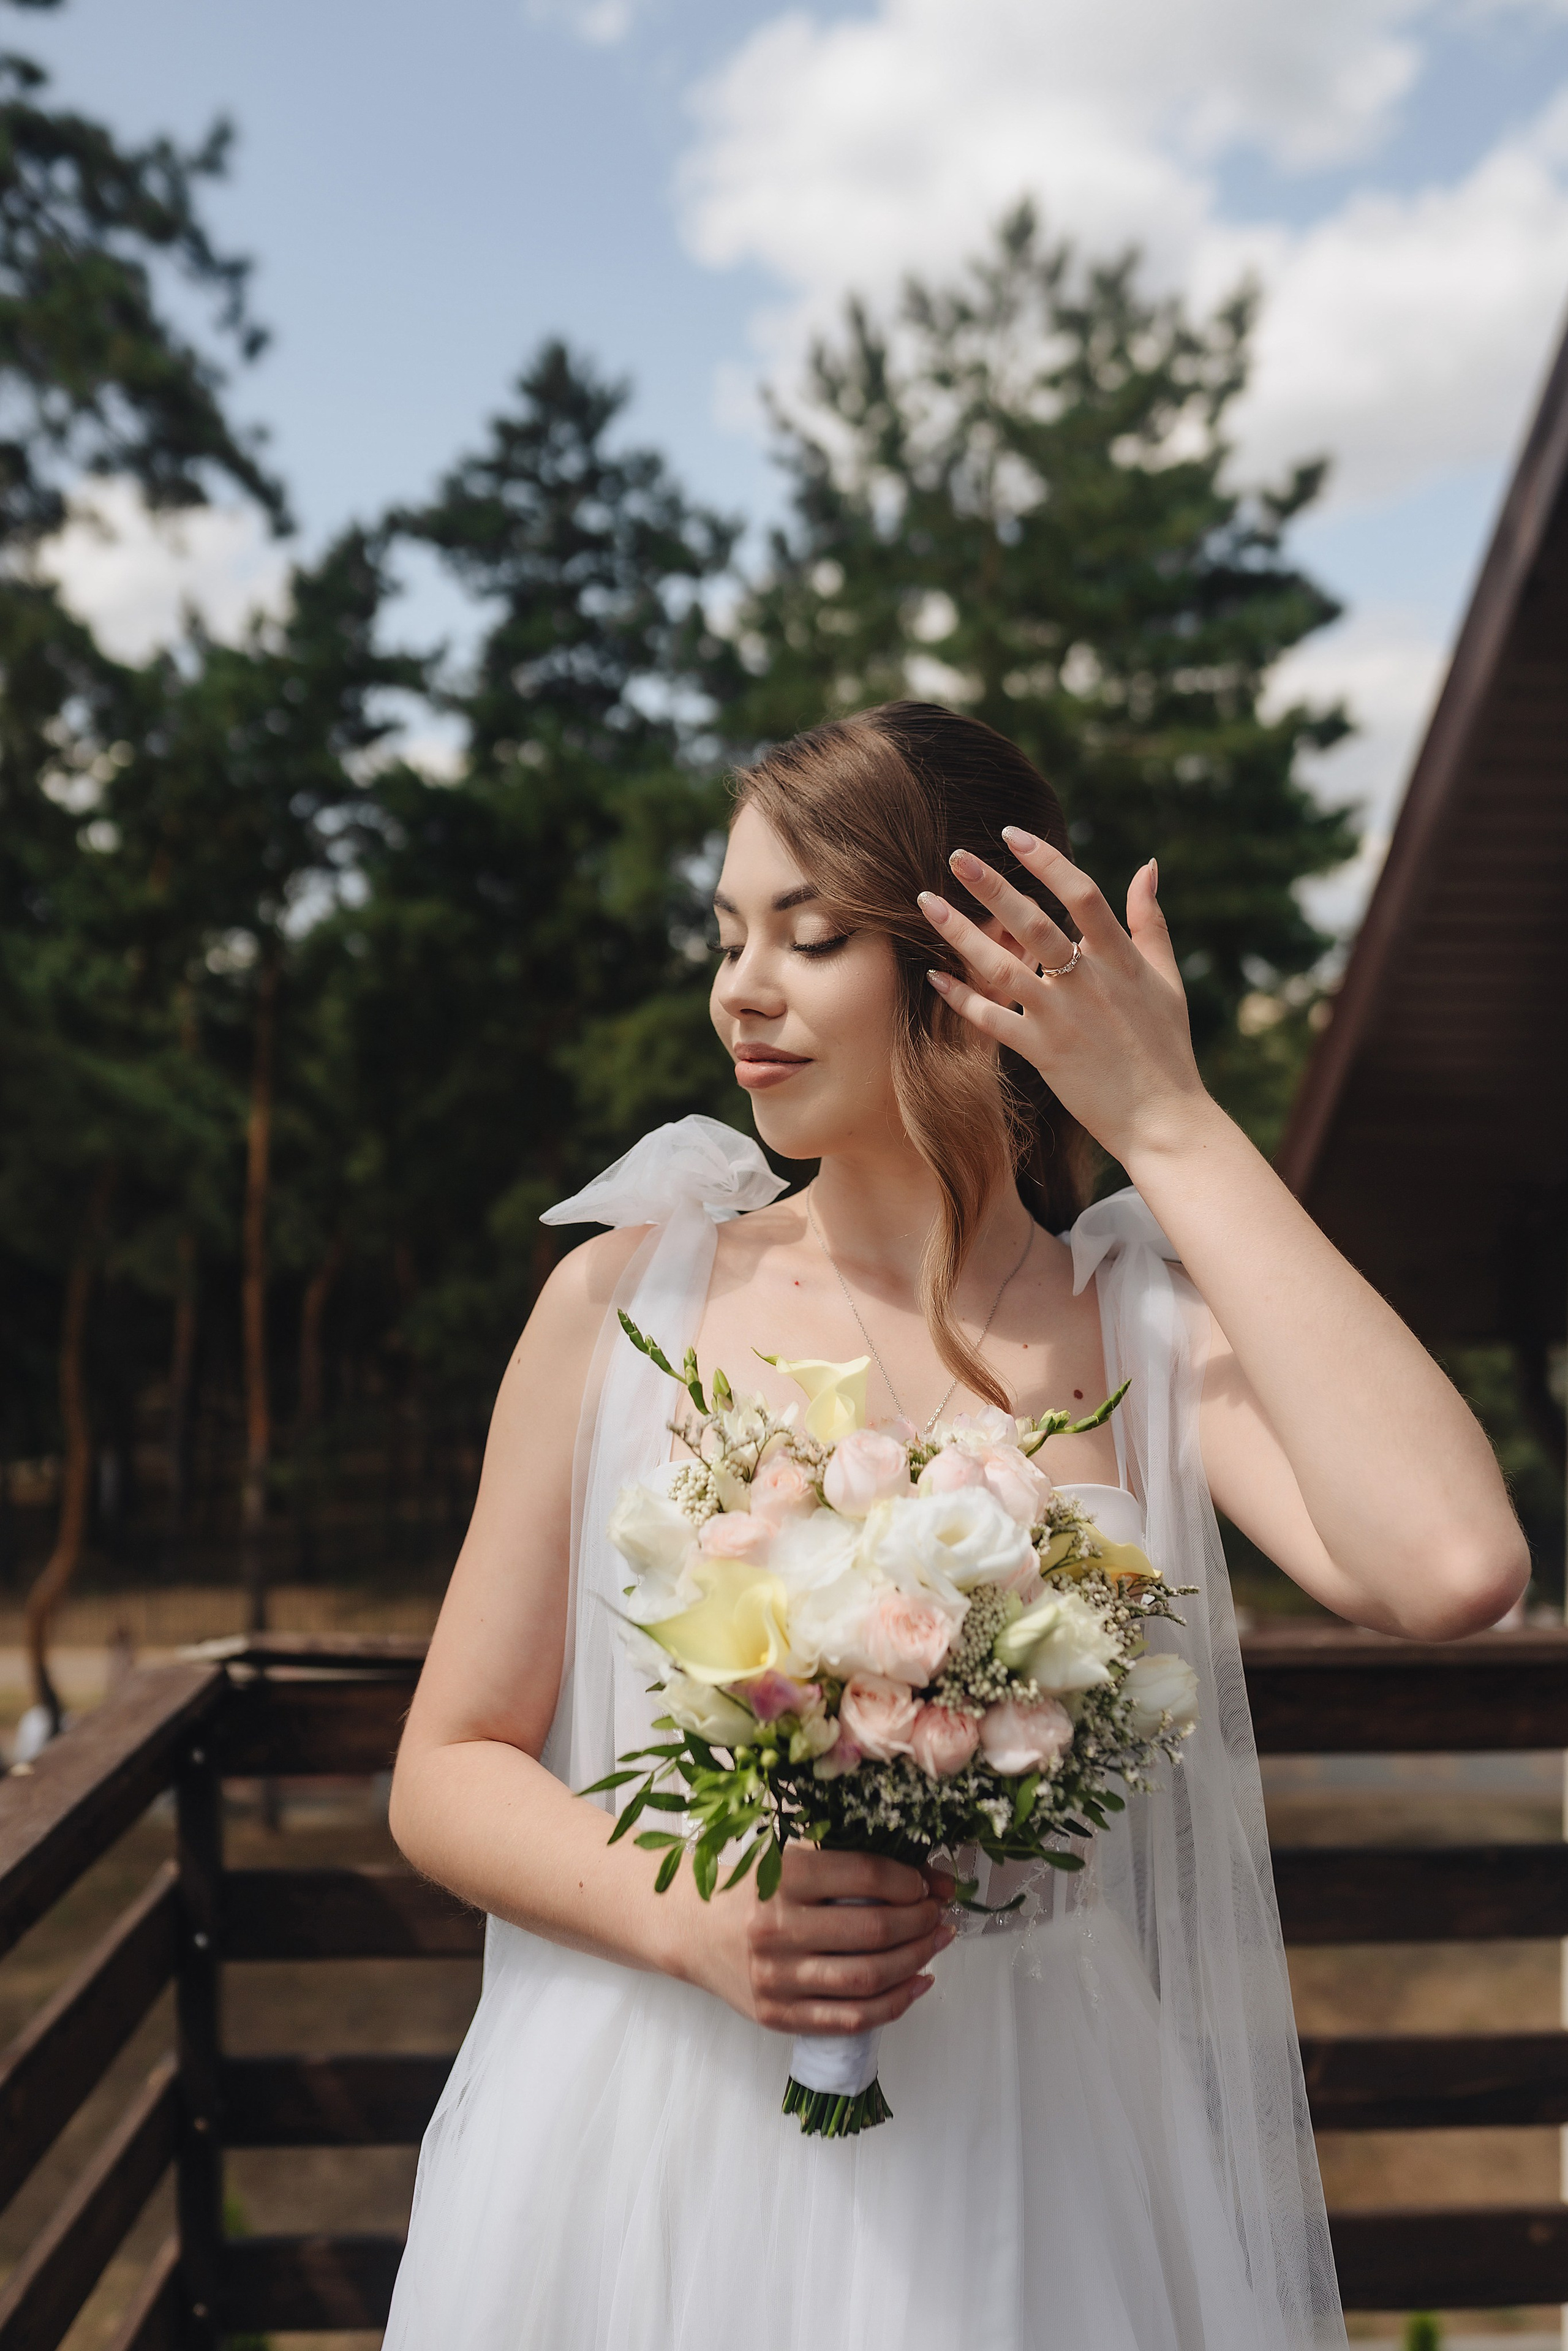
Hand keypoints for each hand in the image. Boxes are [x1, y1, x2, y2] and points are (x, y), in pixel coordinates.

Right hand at [687, 1845, 955, 2035]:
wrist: (693, 1928)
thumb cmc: (754, 1889)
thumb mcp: (797, 1861)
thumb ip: (858, 1867)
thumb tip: (934, 1881)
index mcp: (780, 1877)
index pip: (865, 1876)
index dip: (908, 1881)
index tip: (925, 1884)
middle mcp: (775, 1929)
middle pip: (873, 1931)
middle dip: (920, 1922)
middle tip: (938, 1914)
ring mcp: (776, 1979)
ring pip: (868, 1978)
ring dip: (916, 1960)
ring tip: (936, 1943)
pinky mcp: (778, 2016)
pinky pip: (851, 2019)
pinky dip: (895, 2003)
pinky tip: (918, 1983)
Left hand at [918, 830, 1210, 1168]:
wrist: (1163, 1119)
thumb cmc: (1167, 1047)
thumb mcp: (1166, 978)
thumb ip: (1151, 920)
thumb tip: (1146, 867)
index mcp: (1121, 958)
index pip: (1082, 895)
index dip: (1047, 861)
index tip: (1013, 835)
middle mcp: (1089, 982)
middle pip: (1034, 923)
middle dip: (993, 886)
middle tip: (956, 856)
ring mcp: (1063, 1018)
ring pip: (1002, 967)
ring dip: (961, 933)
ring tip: (926, 902)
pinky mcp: (1043, 1054)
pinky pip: (993, 1021)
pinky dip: (962, 998)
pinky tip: (933, 976)